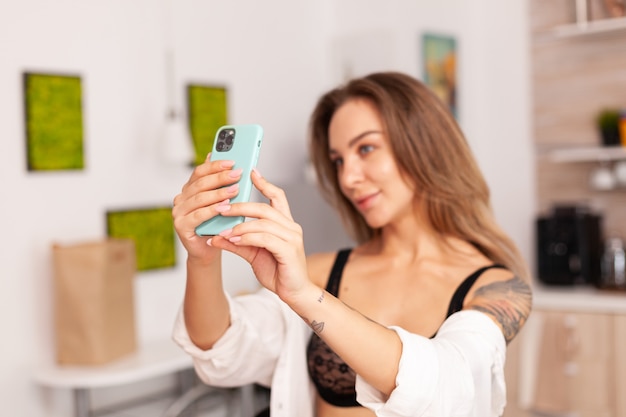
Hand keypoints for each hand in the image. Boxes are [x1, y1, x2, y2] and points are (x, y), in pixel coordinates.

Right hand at [172, 154, 242, 263]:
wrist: (209, 249)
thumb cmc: (215, 224)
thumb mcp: (219, 201)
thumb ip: (219, 184)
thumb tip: (224, 162)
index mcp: (189, 189)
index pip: (200, 172)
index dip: (215, 165)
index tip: (232, 162)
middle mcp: (181, 199)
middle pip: (201, 183)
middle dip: (221, 177)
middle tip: (237, 174)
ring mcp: (178, 212)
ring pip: (200, 198)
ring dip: (219, 193)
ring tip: (235, 189)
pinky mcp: (181, 225)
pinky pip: (198, 215)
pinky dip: (212, 210)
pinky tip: (225, 207)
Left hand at [208, 170, 313, 301]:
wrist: (294, 294)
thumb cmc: (277, 272)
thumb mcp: (252, 254)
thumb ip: (236, 243)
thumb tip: (215, 236)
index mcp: (285, 224)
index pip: (278, 196)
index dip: (264, 183)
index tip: (251, 171)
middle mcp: (291, 227)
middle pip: (265, 207)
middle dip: (241, 205)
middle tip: (221, 207)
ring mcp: (292, 238)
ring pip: (263, 222)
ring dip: (240, 225)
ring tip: (224, 230)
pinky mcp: (289, 250)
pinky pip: (265, 238)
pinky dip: (247, 237)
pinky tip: (234, 239)